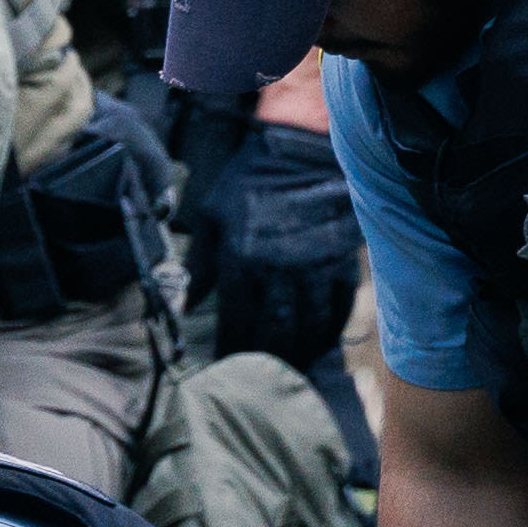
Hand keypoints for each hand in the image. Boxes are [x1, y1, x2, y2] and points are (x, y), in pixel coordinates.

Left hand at [201, 120, 362, 370]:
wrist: (300, 149)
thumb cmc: (249, 183)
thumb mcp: (212, 216)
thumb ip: (200, 265)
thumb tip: (185, 305)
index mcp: (240, 260)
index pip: (234, 320)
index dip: (230, 348)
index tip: (225, 366)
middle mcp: (277, 269)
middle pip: (273, 332)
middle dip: (265, 359)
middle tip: (259, 377)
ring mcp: (313, 267)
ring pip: (308, 326)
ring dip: (298, 352)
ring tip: (288, 368)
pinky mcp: (342, 261)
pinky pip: (338, 308)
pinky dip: (329, 331)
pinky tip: (319, 344)